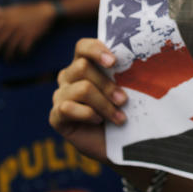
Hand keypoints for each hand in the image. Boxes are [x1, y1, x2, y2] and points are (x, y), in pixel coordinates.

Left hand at [0, 1, 54, 58]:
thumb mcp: (16, 7)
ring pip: (12, 46)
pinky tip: (21, 56)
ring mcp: (22, 30)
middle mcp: (14, 24)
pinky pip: (24, 48)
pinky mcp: (31, 36)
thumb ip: (4, 10)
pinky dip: (22, 53)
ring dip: (8, 55)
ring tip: (7, 60)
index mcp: (8, 17)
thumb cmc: (30, 10)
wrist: (46, 11)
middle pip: (1, 39)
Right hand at [49, 38, 127, 162]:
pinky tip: (97, 121)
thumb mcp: (128, 90)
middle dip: (107, 85)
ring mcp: (60, 96)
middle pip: (82, 67)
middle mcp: (69, 77)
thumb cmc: (124, 111)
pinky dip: (87, 115)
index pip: (83, 47)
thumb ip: (125, 74)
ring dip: (104, 104)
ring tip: (119, 118)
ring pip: (81, 88)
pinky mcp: (55, 116)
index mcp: (84, 64)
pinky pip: (67, 108)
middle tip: (124, 100)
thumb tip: (136, 60)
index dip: (96, 50)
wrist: (119, 144)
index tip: (114, 62)